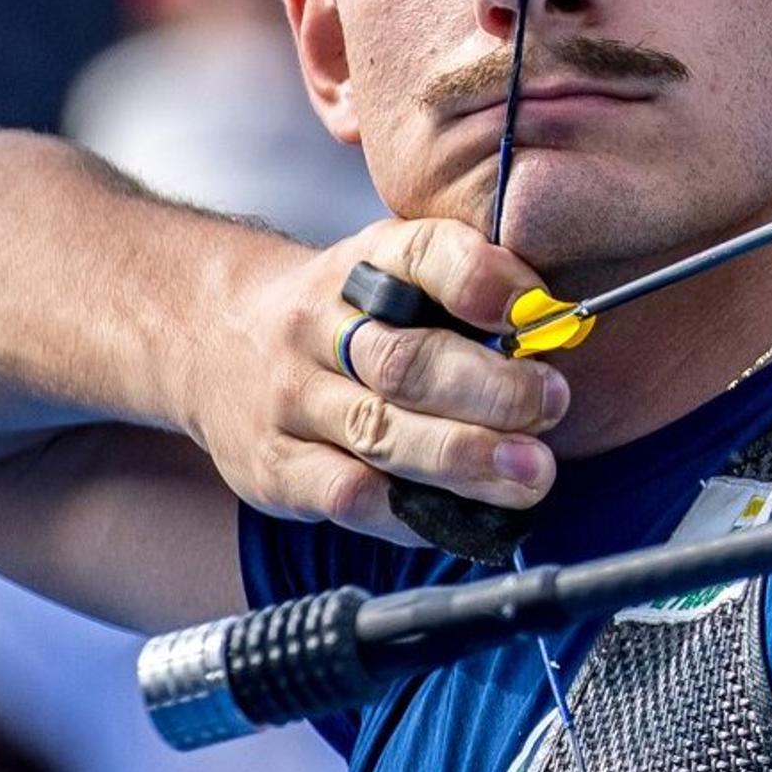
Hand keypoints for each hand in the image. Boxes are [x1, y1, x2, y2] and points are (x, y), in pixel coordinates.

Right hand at [193, 217, 572, 542]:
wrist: (214, 339)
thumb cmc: (344, 314)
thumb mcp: (394, 272)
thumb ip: (468, 290)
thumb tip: (557, 329)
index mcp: (364, 263)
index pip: (421, 255)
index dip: (482, 280)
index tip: (536, 311)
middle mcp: (318, 326)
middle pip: (406, 359)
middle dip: (491, 389)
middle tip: (551, 405)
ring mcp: (290, 399)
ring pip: (380, 432)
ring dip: (464, 459)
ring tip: (529, 474)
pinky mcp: (272, 466)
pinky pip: (347, 494)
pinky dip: (410, 511)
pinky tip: (462, 516)